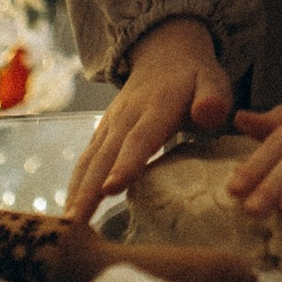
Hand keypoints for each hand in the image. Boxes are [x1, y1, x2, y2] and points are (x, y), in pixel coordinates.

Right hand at [63, 17, 234, 227]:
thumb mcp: (213, 80)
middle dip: (89, 190)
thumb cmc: (194, 77)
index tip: (111, 189)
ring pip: (91, 161)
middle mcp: (126, 117)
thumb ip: (213, 98)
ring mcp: (110, 124)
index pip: (140, 139)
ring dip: (77, 192)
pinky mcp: (102, 132)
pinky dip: (76, 185)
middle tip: (75, 224)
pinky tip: (71, 212)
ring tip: (67, 227)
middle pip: (106, 156)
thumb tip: (209, 114)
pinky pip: (86, 160)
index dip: (126, 164)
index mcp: (156, 108)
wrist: (165, 53)